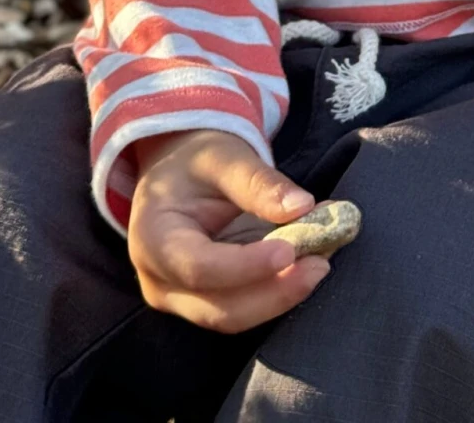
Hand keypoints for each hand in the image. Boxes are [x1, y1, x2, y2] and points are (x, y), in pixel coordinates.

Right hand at [128, 128, 329, 332]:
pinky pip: (242, 308)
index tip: (290, 250)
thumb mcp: (225, 157)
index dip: (246, 266)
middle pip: (218, 308)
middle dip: (273, 292)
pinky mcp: (204, 302)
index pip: (199, 267)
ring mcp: (180, 299)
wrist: (178, 172)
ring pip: (233, 316)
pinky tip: (307, 267)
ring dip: (280, 296)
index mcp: (153, 238)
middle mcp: (160, 281)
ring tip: (320, 263)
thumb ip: (260, 183)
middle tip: (320, 264)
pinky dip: (276, 292)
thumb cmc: (196, 160)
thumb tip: (303, 206)